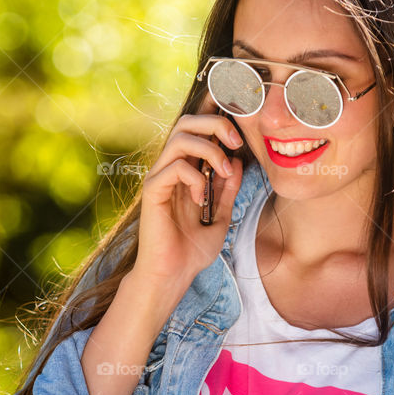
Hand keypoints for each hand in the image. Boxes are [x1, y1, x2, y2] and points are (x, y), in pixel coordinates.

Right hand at [132, 93, 243, 306]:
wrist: (173, 276)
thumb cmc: (192, 250)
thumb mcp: (221, 216)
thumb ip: (228, 189)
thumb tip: (236, 161)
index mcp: (186, 171)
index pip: (196, 130)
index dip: (215, 118)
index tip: (241, 131)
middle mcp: (170, 168)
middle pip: (186, 122)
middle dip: (215, 123)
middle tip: (236, 142)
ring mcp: (159, 177)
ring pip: (180, 137)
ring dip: (209, 149)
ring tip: (222, 171)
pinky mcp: (153, 191)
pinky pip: (174, 166)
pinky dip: (194, 177)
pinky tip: (200, 199)